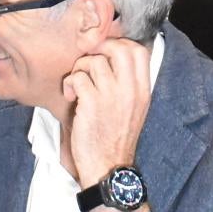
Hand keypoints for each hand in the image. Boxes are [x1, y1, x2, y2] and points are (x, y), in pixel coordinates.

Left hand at [59, 36, 152, 189]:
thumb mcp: (134, 108)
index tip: (106, 56)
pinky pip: (78, 77)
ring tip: (78, 85)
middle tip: (90, 64)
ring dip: (80, 69)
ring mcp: (111, 96)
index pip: (139, 50)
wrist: (108, 167)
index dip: (119, 44)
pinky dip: (70, 84)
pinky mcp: (91, 104)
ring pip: (94, 61)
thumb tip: (114, 57)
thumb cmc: (116, 137)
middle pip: (118, 47)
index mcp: (142, 90)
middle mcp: (130, 90)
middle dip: (99, 50)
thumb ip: (128, 83)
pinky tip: (71, 97)